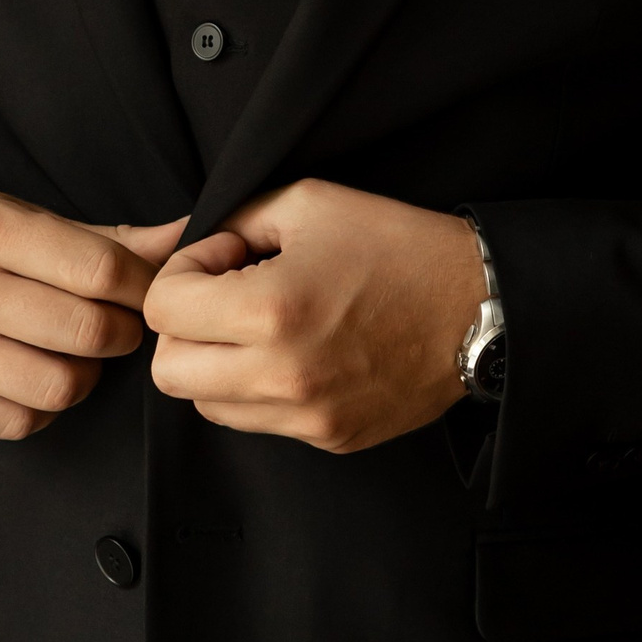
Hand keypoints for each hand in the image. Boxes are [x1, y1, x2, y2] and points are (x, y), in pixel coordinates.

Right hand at [0, 186, 186, 440]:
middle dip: (122, 334)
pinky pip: (18, 423)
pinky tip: (35, 375)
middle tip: (118, 324)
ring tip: (74, 351)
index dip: (142, 288)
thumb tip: (187, 237)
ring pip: (59, 387)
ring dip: (85, 375)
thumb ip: (107, 238)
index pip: (100, 271)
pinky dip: (42, 408)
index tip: (148, 292)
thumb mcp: (25, 216)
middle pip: (86, 333)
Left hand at [143, 178, 486, 453]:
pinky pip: (257, 421)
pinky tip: (294, 349)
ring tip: (262, 324)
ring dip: (215, 363)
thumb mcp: (311, 202)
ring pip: (206, 404)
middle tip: (225, 295)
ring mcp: (305, 417)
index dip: (184, 272)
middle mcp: (281, 375)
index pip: (164, 310)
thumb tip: (194, 245)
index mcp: (272, 310)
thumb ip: (238, 219)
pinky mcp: (327, 439)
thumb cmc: (399, 247)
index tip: (224, 257)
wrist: (478, 307)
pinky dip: (257, 388)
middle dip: (184, 327)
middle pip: (169, 372)